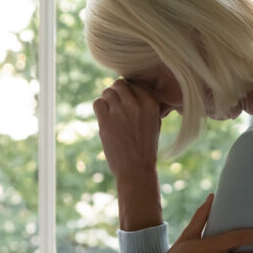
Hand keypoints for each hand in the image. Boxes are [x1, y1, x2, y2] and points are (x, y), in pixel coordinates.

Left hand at [93, 78, 163, 230]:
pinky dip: (99, 108)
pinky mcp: (106, 121)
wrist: (136, 169)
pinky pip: (97, 103)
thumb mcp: (155, 122)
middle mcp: (136, 104)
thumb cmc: (146, 147)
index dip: (129, 91)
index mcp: (151, 103)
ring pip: (107, 92)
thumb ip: (145, 104)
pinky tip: (104, 118)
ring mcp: (120, 112)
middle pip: (119, 84)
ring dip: (106, 99)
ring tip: (111, 112)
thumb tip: (132, 89)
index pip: (135, 84)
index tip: (128, 101)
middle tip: (116, 105)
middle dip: (116, 92)